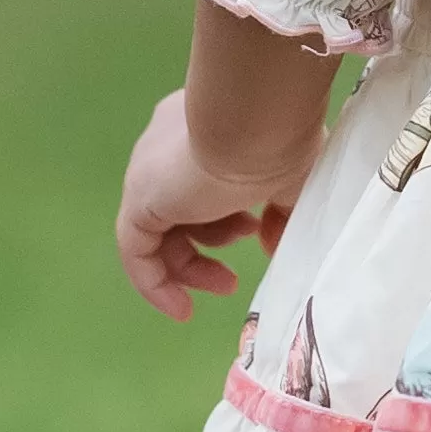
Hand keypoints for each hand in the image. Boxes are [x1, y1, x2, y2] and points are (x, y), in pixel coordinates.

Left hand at [118, 89, 308, 318]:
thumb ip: (282, 212)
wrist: (258, 121)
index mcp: (201, 127)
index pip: (200, 179)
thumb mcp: (295, 180)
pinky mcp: (138, 200)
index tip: (256, 234)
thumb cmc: (283, 143)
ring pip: (159, 231)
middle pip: (179, 207)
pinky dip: (155, 283)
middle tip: (233, 276)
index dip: (225, 216)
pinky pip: (136, 250)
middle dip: (210, 244)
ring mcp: (148, 172)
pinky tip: (181, 310)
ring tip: (226, 283)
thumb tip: (273, 243)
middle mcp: (166, 144)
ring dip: (191, 267)